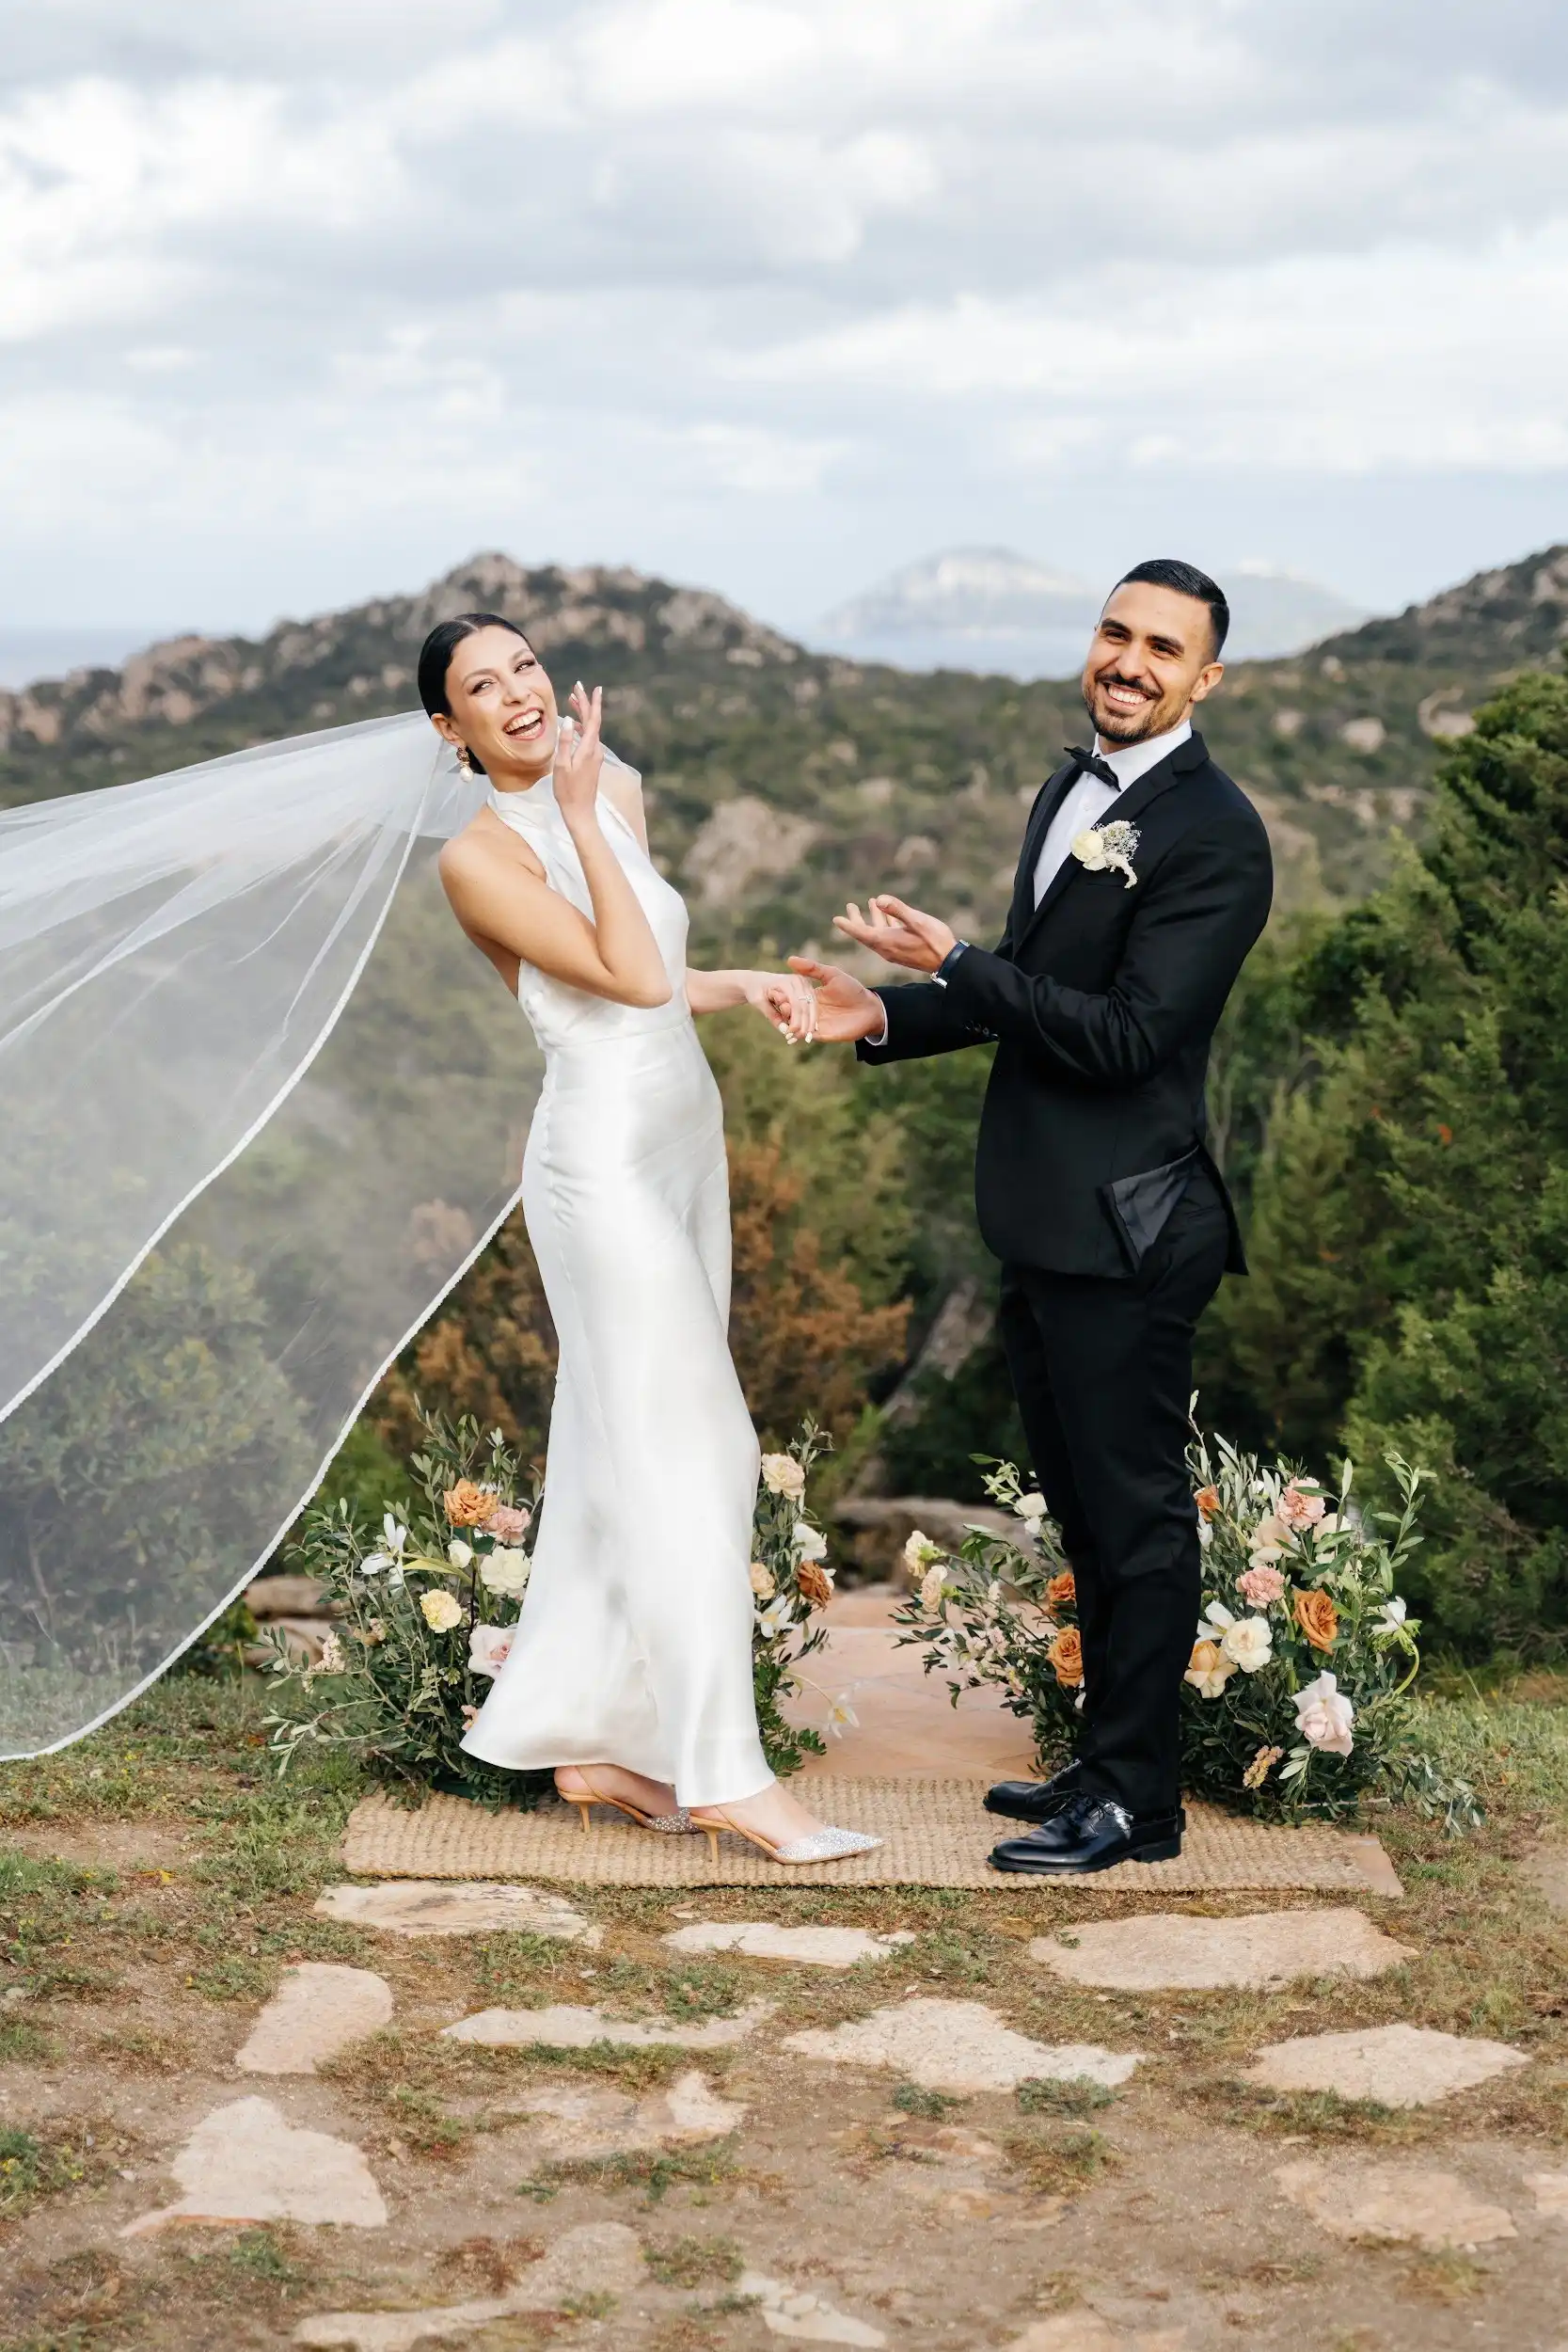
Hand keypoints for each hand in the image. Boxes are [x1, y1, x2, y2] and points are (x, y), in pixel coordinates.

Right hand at [553, 681, 604, 826]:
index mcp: (589, 749)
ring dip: (582, 714)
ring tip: (572, 701)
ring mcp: (595, 756)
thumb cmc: (568, 790)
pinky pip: (589, 738)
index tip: (593, 687)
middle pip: (592, 721)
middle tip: (577, 687)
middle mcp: (595, 750)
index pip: (593, 719)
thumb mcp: (562, 765)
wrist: (580, 811)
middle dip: (585, 704)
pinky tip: (575, 726)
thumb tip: (569, 720)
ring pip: (591, 729)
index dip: (592, 702)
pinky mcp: (592, 762)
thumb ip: (566, 741)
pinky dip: (582, 727)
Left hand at [746, 969, 817, 1042]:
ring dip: (810, 1023)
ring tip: (804, 1038)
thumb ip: (771, 1015)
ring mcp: (805, 984)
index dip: (796, 1021)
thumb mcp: (758, 1002)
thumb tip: (784, 1030)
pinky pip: (813, 1006)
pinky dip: (811, 1019)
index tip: (790, 1034)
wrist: (758, 982)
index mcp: (787, 981)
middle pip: (807, 1006)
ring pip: (813, 1007)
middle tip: (798, 1039)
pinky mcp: (808, 989)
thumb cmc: (755, 991)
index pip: (797, 1004)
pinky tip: (810, 1031)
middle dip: (804, 1025)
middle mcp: (799, 980)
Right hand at [787, 956, 885, 1042]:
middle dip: (784, 1008)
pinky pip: (806, 1035)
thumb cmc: (853, 990)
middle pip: (791, 1010)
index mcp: (811, 995)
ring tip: (785, 1017)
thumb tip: (789, 959)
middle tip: (781, 1004)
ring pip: (796, 1023)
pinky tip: (792, 1032)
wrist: (869, 1009)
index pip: (792, 995)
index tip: (776, 991)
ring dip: (789, 1021)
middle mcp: (810, 1009)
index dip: (783, 994)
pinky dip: (798, 1034)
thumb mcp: (832, 975)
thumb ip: (812, 968)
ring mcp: (815, 1022)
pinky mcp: (821, 1034)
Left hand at [831, 894, 955, 973]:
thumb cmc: (934, 940)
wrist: (948, 961)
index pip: (861, 932)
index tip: (836, 919)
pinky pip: (889, 934)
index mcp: (886, 941)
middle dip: (857, 919)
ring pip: (878, 932)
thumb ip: (898, 909)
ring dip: (873, 918)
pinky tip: (889, 913)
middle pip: (866, 932)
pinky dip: (886, 922)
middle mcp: (887, 947)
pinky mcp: (903, 949)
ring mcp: (895, 949)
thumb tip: (880, 899)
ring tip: (869, 902)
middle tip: (849, 906)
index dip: (848, 925)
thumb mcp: (916, 921)